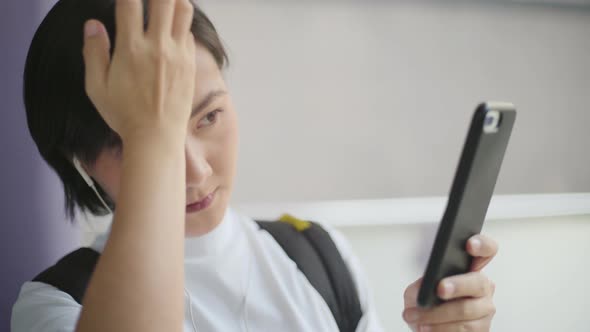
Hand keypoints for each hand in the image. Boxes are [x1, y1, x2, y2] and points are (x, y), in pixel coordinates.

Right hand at [82, 0, 195, 142]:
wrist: (157, 137)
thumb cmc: (124, 115)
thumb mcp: (97, 87)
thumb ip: (93, 52)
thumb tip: (93, 25)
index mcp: (131, 49)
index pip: (130, 3)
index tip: (125, 0)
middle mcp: (158, 46)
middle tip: (148, 1)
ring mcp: (178, 54)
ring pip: (183, 10)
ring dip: (174, 1)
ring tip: (163, 5)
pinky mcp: (190, 64)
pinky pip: (189, 33)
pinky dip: (181, 25)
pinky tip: (171, 30)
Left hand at [403, 234, 497, 331]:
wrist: (427, 330)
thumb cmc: (425, 305)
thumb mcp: (417, 290)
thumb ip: (421, 284)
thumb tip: (425, 286)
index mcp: (469, 270)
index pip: (485, 250)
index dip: (482, 245)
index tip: (470, 244)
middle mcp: (481, 288)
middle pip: (477, 282)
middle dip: (457, 285)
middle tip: (440, 289)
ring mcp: (484, 310)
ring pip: (466, 310)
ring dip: (437, 315)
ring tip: (417, 317)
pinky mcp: (481, 330)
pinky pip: (463, 330)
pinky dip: (440, 330)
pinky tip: (426, 328)